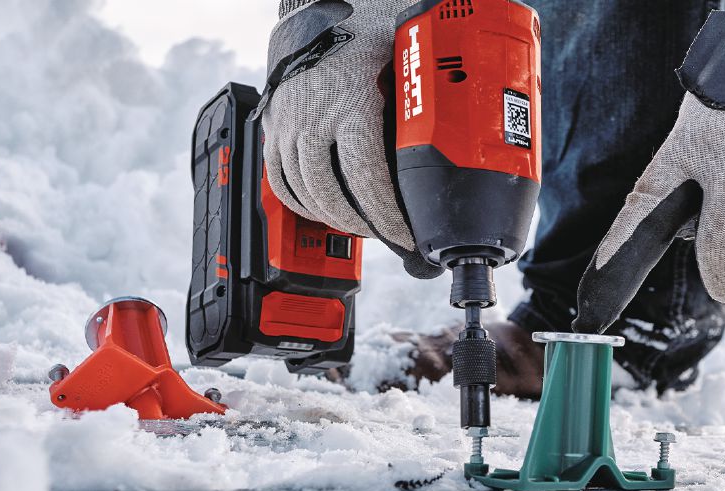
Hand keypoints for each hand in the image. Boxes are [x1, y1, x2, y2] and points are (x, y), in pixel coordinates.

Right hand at [260, 0, 441, 278]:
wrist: (318, 8)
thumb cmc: (367, 31)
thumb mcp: (404, 63)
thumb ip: (419, 105)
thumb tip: (450, 148)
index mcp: (352, 104)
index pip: (366, 179)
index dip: (386, 217)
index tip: (405, 234)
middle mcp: (313, 118)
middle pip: (331, 195)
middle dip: (362, 224)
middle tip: (386, 234)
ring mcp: (288, 123)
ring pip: (303, 192)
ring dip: (333, 218)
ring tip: (361, 227)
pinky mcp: (273, 125)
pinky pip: (279, 179)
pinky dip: (301, 203)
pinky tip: (323, 210)